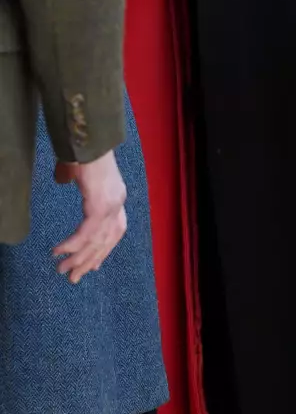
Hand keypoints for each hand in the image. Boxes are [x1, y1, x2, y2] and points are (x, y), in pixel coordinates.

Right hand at [52, 151, 127, 281]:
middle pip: (106, 241)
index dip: (104, 250)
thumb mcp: (80, 168)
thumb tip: (63, 180)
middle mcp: (118, 202)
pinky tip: (60, 252)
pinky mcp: (99, 203)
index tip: (93, 266)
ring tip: (63, 271)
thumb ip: (74, 178)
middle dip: (89, 261)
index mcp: (117, 196)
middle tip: (74, 277)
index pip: (115, 231)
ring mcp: (111, 204)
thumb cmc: (83, 148)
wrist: (88, 136)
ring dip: (78, 258)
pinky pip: (86, 232)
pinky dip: (73, 244)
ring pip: (96, 241)